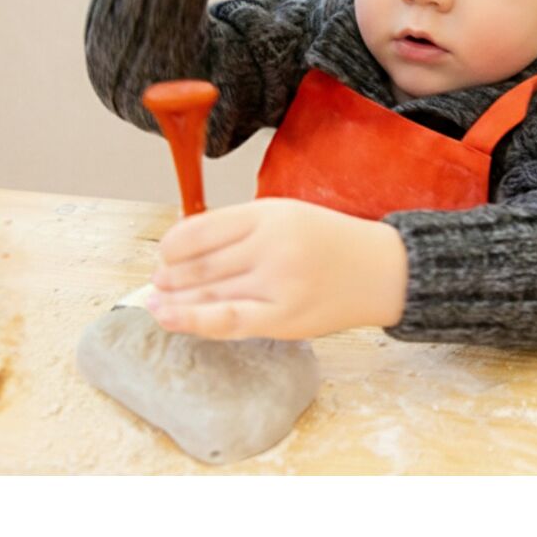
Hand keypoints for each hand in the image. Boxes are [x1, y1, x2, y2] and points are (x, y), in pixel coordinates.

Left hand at [147, 199, 408, 339]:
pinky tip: (171, 318)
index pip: (202, 229)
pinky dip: (195, 321)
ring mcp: (278, 284)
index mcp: (270, 214)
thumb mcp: (286, 215)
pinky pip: (229, 321)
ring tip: (155, 302)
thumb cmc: (328, 242)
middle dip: (171, 276)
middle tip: (157, 281)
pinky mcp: (284, 318)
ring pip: (210, 295)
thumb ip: (240, 227)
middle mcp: (272, 247)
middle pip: (203, 265)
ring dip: (175, 301)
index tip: (164, 252)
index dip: (173, 245)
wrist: (380, 271)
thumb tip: (184, 246)